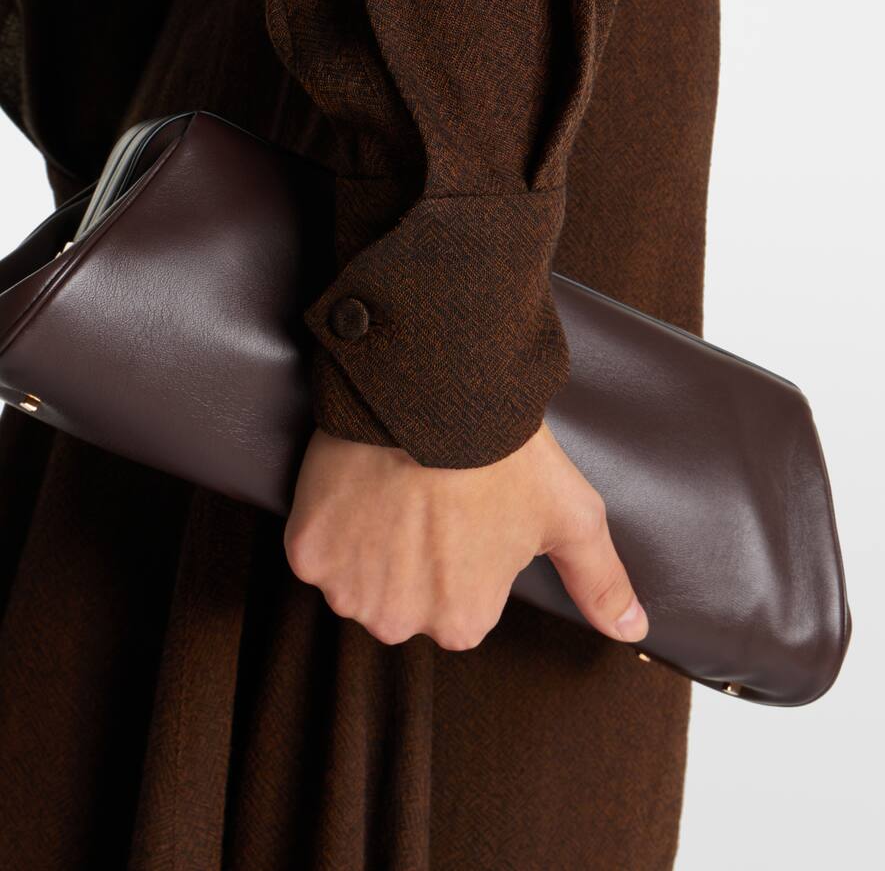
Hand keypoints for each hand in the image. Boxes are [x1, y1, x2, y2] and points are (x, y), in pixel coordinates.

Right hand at [284, 422, 647, 649]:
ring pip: (357, 576)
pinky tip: (358, 487)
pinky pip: (317, 547)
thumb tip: (634, 630)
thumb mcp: (570, 516)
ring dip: (369, 544)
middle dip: (411, 557)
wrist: (435, 394)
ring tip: (394, 489)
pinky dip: (331, 522)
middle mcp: (400, 621)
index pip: (456, 603)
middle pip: (402, 596)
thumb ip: (600, 581)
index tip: (463, 512)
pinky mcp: (307, 551)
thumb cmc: (508, 456)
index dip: (459, 554)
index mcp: (462, 622)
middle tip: (428, 498)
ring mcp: (347, 588)